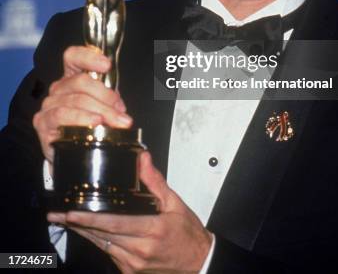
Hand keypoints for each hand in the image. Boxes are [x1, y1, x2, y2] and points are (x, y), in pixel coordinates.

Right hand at [33, 46, 132, 165]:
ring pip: (76, 99)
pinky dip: (81, 118)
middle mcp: (58, 87)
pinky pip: (61, 115)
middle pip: (81, 81)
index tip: (106, 66)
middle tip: (122, 112)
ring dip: (101, 110)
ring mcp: (49, 104)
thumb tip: (120, 106)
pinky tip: (94, 123)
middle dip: (106, 96)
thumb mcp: (103, 107)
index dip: (89, 57)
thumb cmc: (89, 125)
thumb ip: (110, 99)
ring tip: (116, 122)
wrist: (72, 153)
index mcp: (71, 77)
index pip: (73, 57)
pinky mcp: (43, 121)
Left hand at [47, 151, 212, 272]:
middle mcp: (139, 250)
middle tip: (57, 214)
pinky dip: (97, 241)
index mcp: (152, 229)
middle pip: (102, 235)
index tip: (72, 212)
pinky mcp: (129, 270)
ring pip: (102, 245)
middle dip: (78, 224)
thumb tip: (142, 158)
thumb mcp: (175, 202)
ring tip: (65, 220)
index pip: (114, 223)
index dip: (91, 218)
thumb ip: (155, 181)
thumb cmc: (187, 232)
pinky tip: (87, 231)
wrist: (197, 262)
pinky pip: (109, 253)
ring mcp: (132, 263)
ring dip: (83, 232)